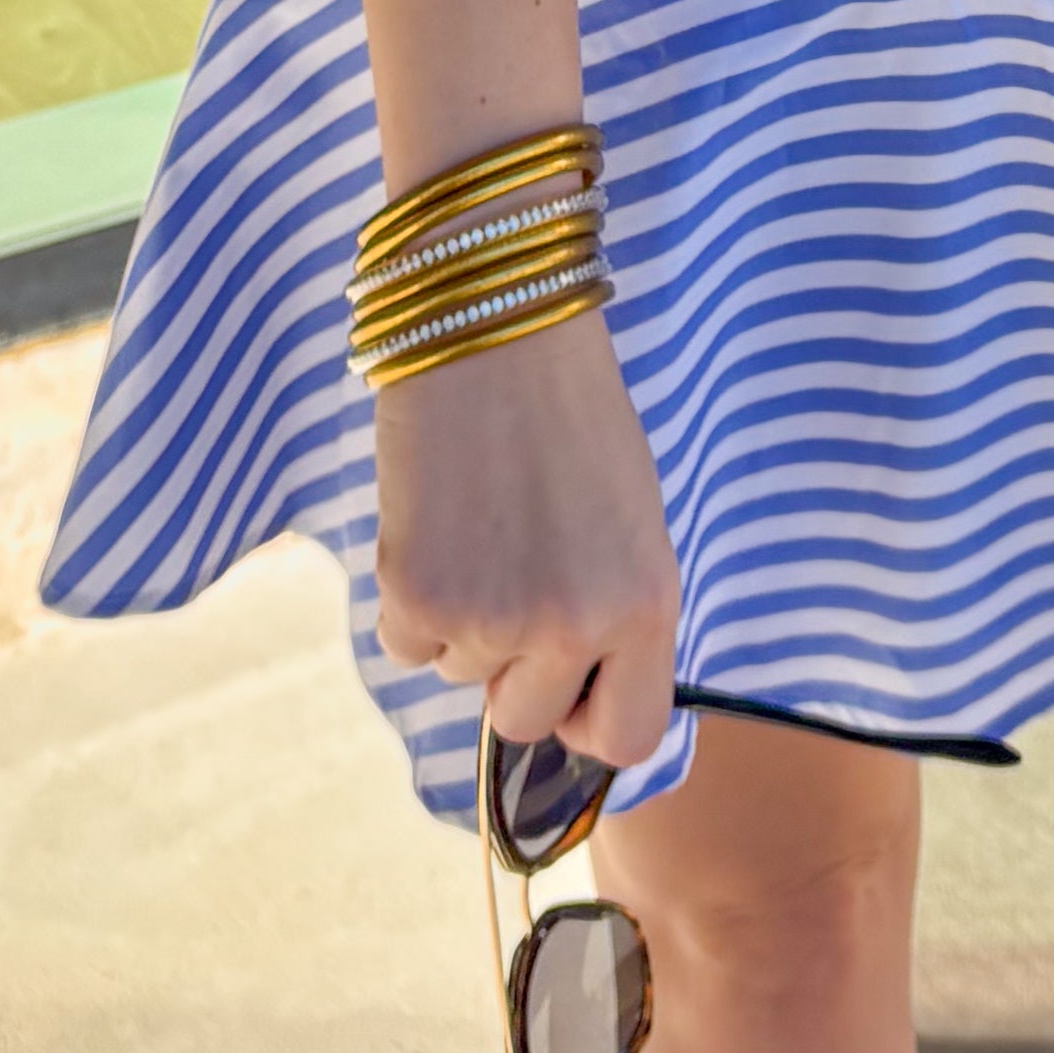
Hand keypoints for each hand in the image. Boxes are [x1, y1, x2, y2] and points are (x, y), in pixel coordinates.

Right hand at [370, 307, 679, 767]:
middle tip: (509, 577)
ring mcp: (493, 618)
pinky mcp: (417, 597)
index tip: (569, 685)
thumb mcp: (628, 517)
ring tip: (479, 522)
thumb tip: (576, 694)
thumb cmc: (567, 407)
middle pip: (528, 719)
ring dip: (462, 620)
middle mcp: (575, 625)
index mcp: (647, 601)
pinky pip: (406, 646)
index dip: (589, 718)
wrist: (489, 317)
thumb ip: (612, 609)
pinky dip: (410, 601)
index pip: (628, 735)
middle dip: (512, 669)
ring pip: (462, 675)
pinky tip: (433, 521)